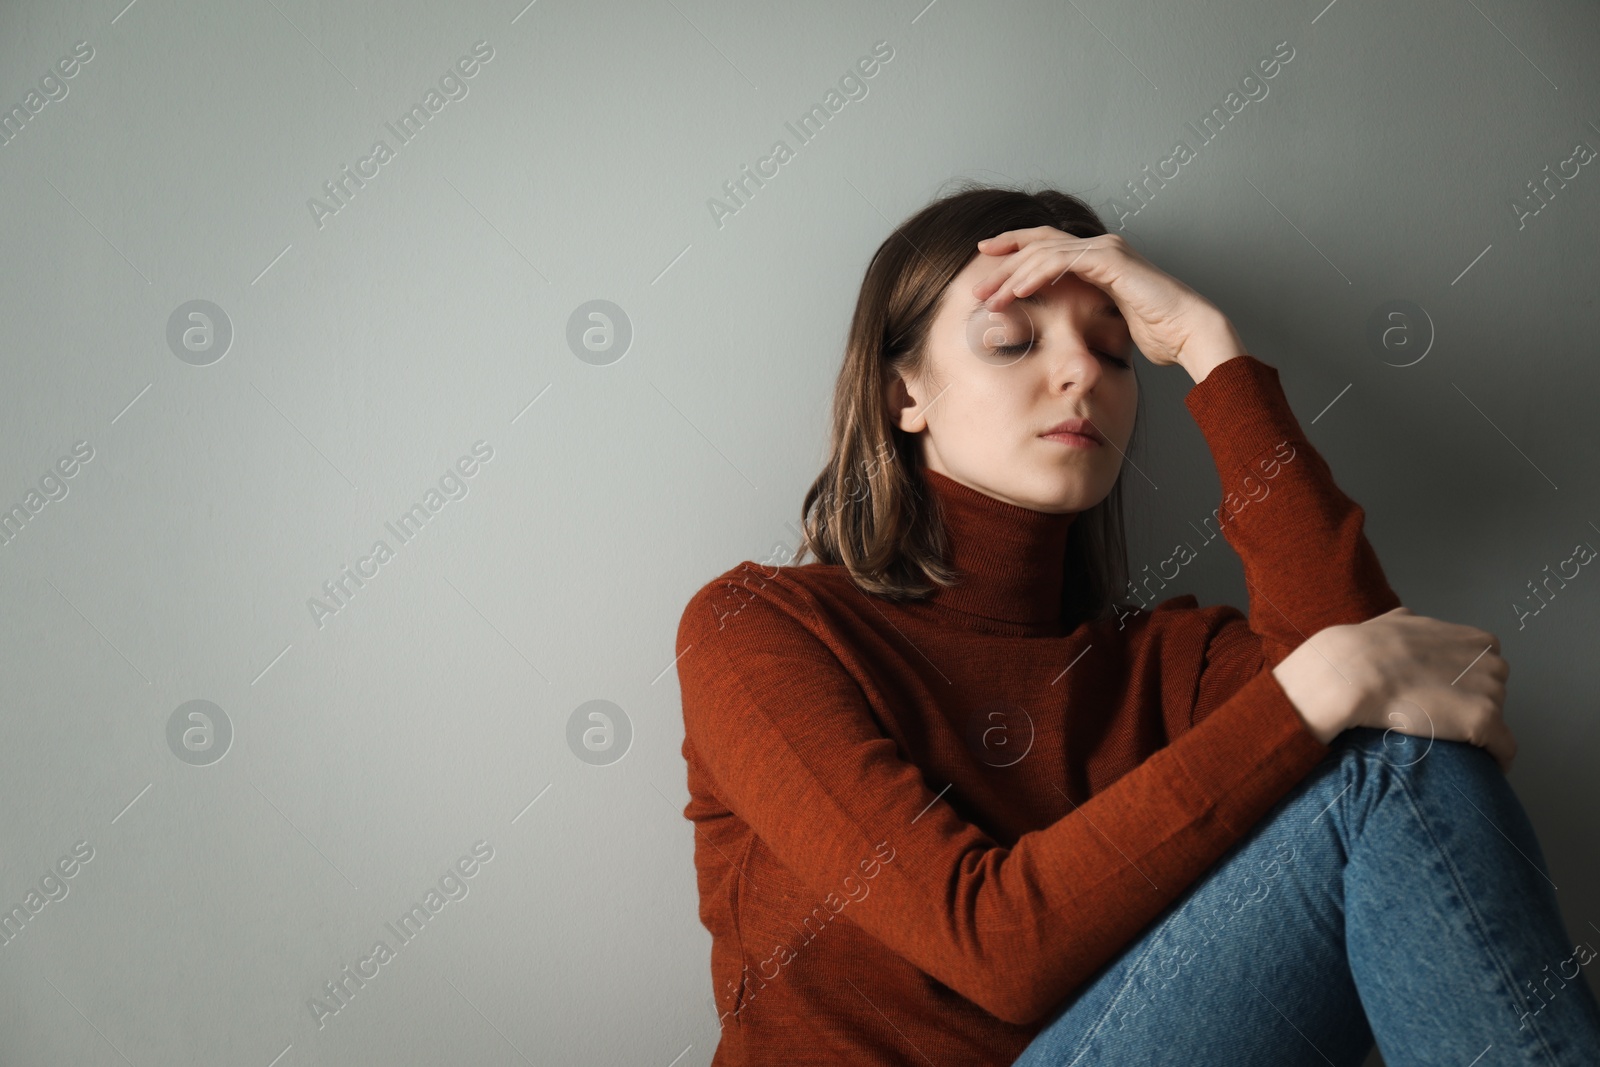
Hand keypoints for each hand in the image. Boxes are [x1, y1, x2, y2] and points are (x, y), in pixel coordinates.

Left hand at [971, 227, 1243, 372]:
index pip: (1047, 248)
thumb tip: (1063, 332)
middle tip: (975, 278)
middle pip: (1039, 242)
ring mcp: (1106, 251)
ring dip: (1012, 274)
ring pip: (1044, 251)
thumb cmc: (1159, 334)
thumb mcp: (1110, 323)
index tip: (986, 266)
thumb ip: (1086, 315)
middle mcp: (1100, 248)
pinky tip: (1016, 291)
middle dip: (1003, 258)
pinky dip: (1035, 275)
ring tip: (988, 295)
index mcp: (1098, 260)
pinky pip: (1062, 262)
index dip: (1014, 253)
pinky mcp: (1111, 261)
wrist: (1190, 334)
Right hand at [1274, 607, 1516, 771]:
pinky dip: (1495, 758)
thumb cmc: (1365, 650)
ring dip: (1474, 731)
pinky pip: (1503, 748)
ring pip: (1494, 720)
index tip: (1440, 695)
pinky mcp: (1483, 722)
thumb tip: (1408, 624)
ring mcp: (1489, 692)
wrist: (1351, 673)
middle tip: (1436, 717)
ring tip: (1441, 740)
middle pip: (1493, 692)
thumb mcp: (1394, 622)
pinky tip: (1480, 766)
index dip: (1463, 683)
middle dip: (1470, 704)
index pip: (1485, 667)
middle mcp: (1489, 662)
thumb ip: (1414, 625)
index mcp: (1474, 640)